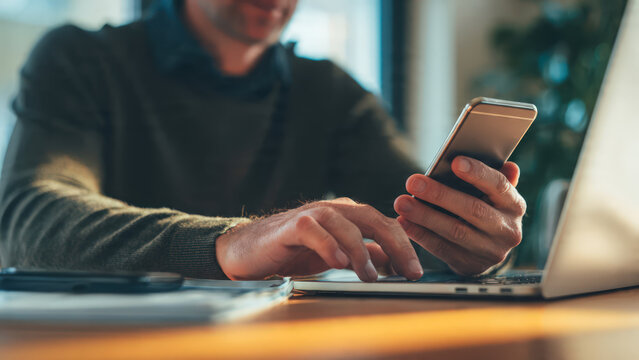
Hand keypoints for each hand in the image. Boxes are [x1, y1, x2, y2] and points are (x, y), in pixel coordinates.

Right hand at [216, 198, 423, 281]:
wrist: (249, 250)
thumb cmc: (293, 251)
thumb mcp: (336, 255)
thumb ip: (363, 255)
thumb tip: (394, 264)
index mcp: (348, 215)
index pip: (385, 225)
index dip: (404, 246)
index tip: (417, 271)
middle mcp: (334, 210)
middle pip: (373, 219)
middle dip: (396, 245)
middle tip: (409, 271)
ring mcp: (312, 214)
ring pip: (346, 224)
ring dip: (361, 250)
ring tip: (370, 275)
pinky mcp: (291, 225)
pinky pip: (313, 230)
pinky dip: (328, 245)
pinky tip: (338, 262)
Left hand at [393, 156, 525, 275]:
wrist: (488, 250)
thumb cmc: (486, 209)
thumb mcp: (495, 195)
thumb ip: (496, 178)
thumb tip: (508, 165)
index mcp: (514, 206)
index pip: (499, 186)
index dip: (478, 173)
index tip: (455, 161)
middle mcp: (507, 230)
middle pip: (472, 209)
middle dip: (439, 195)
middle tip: (413, 182)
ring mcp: (490, 251)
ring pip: (454, 231)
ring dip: (424, 216)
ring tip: (402, 203)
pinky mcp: (470, 265)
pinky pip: (442, 249)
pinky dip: (420, 234)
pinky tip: (404, 222)